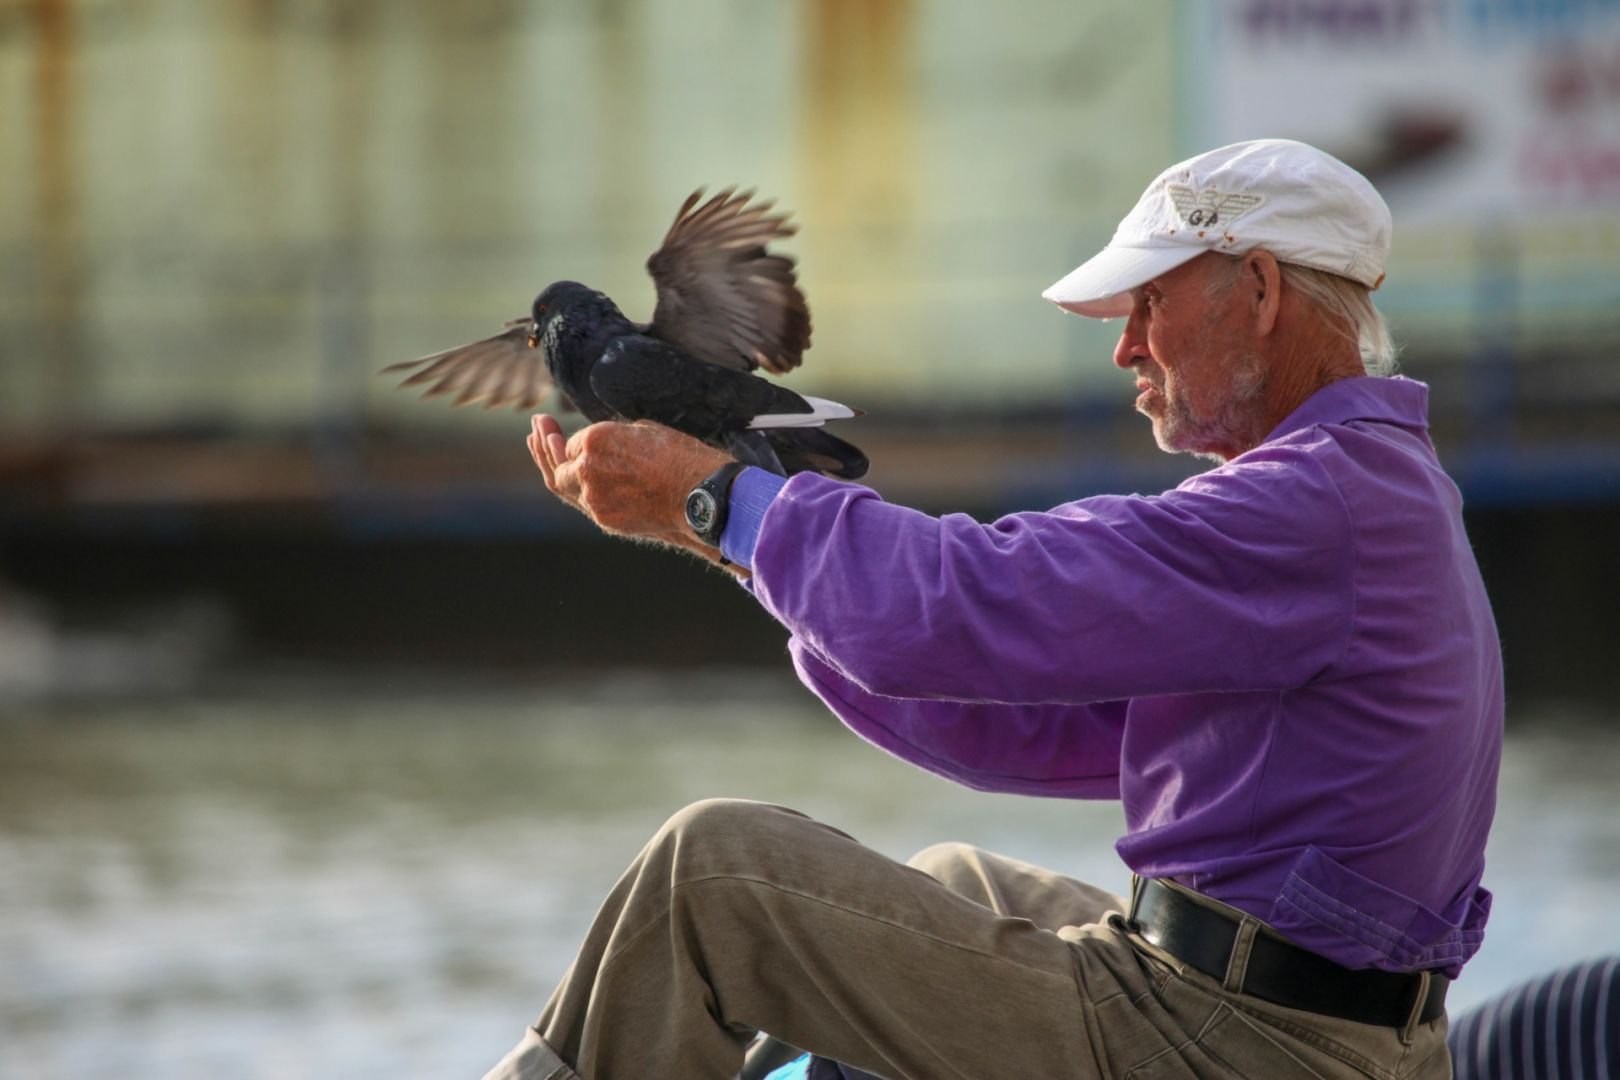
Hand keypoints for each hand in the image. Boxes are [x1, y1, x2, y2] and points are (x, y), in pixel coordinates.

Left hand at [527, 415, 733, 542]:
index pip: (573, 442)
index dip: (579, 440)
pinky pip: (583, 503)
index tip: (580, 435)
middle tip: (537, 428)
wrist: (701, 497)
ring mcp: (593, 498)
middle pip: (558, 463)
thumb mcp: (645, 432)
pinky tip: (571, 481)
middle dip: (545, 446)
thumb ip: (615, 437)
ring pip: (564, 486)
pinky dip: (576, 491)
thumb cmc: (682, 458)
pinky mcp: (604, 519)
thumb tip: (605, 444)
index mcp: (596, 440)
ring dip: (553, 468)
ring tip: (538, 448)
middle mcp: (586, 469)